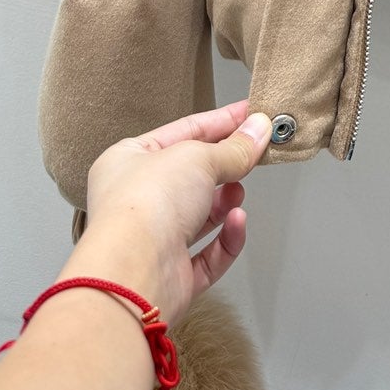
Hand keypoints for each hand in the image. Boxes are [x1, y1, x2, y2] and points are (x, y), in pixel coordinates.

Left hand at [70, 99, 271, 323]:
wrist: (134, 272)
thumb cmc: (148, 202)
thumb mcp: (198, 158)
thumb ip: (234, 147)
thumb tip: (261, 128)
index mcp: (129, 160)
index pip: (182, 132)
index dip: (221, 121)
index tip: (253, 113)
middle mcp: (138, 199)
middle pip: (192, 175)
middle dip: (225, 165)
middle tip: (258, 152)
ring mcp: (154, 240)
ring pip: (200, 216)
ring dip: (225, 202)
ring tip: (238, 191)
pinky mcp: (173, 275)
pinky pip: (208, 255)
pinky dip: (226, 238)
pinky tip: (238, 221)